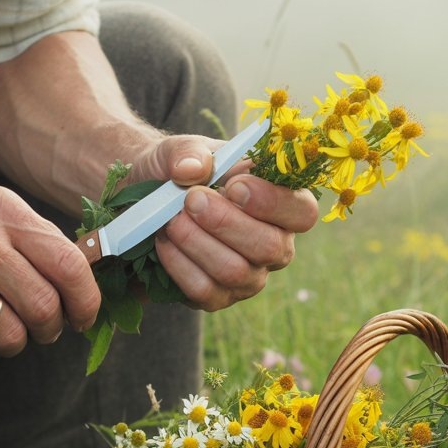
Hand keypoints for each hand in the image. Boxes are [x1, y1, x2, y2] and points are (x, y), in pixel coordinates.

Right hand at [0, 186, 100, 364]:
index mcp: (1, 210)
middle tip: (42, 328)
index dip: (86, 299)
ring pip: (13, 336)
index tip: (84, 316)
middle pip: (44, 305)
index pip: (68, 262)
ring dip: (13, 343)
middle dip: (51, 328)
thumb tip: (89, 281)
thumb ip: (34, 241)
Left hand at [126, 135, 318, 309]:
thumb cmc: (180, 173)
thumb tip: (193, 169)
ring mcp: (248, 277)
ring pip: (236, 271)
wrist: (145, 199)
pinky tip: (164, 242)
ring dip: (198, 243)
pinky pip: (205, 291)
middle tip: (191, 200)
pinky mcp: (218, 297)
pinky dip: (179, 265)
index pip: (303, 212)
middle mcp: (274, 246)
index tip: (234, 185)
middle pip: (271, 247)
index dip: (273, 202)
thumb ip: (189, 152)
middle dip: (227, 222)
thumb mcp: (182, 150)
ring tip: (171, 220)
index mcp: (282, 204)